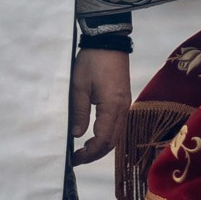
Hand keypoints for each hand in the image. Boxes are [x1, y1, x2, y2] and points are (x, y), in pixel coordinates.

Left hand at [68, 48, 130, 166]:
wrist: (109, 41)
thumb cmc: (92, 62)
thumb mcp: (79, 86)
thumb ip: (79, 113)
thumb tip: (77, 135)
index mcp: (112, 107)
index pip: (103, 140)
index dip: (90, 153)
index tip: (75, 158)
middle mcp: (123, 109)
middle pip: (113, 141)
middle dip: (96, 154)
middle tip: (78, 158)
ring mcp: (125, 105)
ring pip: (116, 134)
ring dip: (102, 145)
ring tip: (84, 150)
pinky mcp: (123, 100)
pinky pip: (118, 125)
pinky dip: (107, 135)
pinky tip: (95, 135)